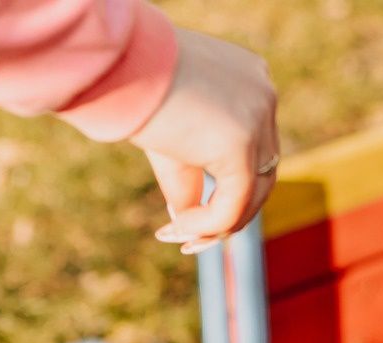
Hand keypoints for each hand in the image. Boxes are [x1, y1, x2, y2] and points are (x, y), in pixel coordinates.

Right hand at [131, 27, 277, 250]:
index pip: (256, 153)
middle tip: (186, 239)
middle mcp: (263, 96)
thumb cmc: (134, 92)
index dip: (226, 191)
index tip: (186, 214)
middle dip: (224, 216)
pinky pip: (233, 205)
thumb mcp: (171, 141)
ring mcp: (258, 117)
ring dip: (215, 227)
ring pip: (252, 196)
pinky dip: (206, 225)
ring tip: (178, 236)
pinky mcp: (241, 143)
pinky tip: (177, 229)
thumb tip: (191, 224)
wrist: (119, 63)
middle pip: (261, 177)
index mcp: (251, 82)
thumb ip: (190, 178)